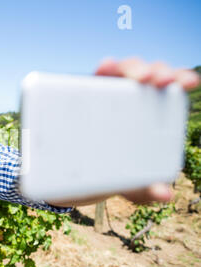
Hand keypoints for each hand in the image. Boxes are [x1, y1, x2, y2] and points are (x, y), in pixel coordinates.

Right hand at [95, 57, 199, 204]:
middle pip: (149, 74)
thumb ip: (146, 190)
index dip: (181, 78)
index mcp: (152, 113)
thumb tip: (164, 195)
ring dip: (132, 66)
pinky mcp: (89, 93)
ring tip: (136, 76)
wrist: (82, 171)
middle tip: (160, 81)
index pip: (170, 88)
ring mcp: (111, 93)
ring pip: (125, 69)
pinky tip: (106, 66)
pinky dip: (105, 67)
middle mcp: (134, 98)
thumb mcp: (131, 184)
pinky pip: (98, 76)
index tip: (189, 84)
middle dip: (157, 71)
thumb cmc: (115, 171)